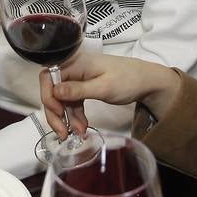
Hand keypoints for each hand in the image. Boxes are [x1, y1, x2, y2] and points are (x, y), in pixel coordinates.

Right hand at [38, 51, 179, 138]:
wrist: (147, 81)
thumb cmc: (128, 80)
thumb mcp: (104, 88)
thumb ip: (78, 90)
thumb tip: (55, 92)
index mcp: (76, 63)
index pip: (49, 78)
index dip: (48, 97)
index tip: (58, 115)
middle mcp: (74, 68)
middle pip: (52, 90)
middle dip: (55, 113)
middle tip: (63, 133)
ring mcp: (78, 77)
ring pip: (62, 98)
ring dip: (66, 117)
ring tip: (77, 133)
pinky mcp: (84, 85)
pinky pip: (72, 101)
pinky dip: (74, 115)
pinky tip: (81, 127)